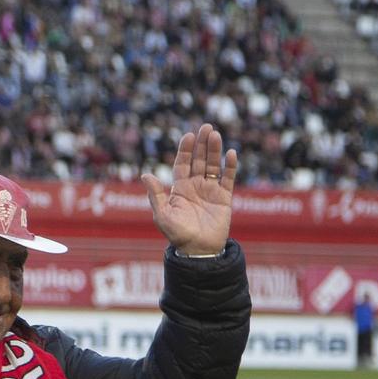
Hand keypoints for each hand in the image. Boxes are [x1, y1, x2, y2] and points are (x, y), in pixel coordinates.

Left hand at [142, 123, 237, 254]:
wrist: (199, 251)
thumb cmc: (178, 235)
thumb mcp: (163, 215)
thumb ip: (155, 195)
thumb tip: (145, 174)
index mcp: (180, 188)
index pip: (182, 163)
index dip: (185, 149)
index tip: (189, 136)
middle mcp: (195, 186)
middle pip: (199, 160)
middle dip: (202, 144)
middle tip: (206, 127)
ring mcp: (210, 191)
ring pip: (213, 165)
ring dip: (215, 150)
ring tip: (216, 135)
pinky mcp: (224, 198)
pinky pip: (228, 179)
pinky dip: (230, 166)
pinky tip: (231, 154)